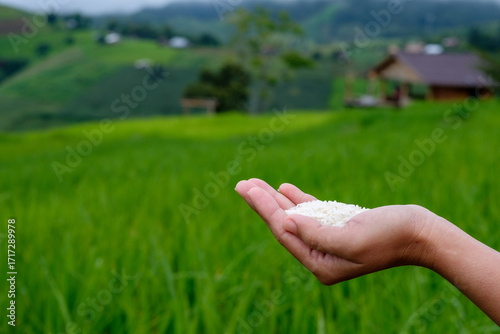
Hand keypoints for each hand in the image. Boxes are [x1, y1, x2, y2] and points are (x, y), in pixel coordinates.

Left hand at [235, 179, 434, 284]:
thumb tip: (286, 222)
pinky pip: (311, 212)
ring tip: (255, 184)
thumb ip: (316, 233)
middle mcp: (320, 255)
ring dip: (275, 199)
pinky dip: (297, 200)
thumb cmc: (390, 237)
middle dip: (262, 203)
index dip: (264, 208)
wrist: (420, 233)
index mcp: (320, 264)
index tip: (248, 189)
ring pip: (294, 216)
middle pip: (284, 224)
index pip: (285, 232)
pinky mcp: (337, 227)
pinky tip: (283, 188)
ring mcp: (328, 241)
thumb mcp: (351, 239)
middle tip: (242, 184)